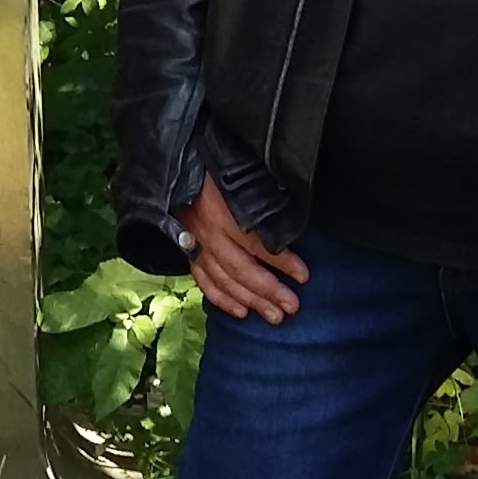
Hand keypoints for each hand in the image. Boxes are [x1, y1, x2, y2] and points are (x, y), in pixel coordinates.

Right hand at [182, 176, 308, 324]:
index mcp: (224, 212)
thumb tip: (289, 221)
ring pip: (225, 280)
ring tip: (274, 315)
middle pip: (242, 270)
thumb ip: (262, 198)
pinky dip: (222, 299)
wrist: (173, 163)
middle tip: (291, 307)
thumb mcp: (241, 175)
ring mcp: (196, 245)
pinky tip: (241, 311)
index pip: (258, 244)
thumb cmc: (213, 167)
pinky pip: (204, 281)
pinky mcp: (187, 251)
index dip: (282, 261)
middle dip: (268, 291)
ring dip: (250, 300)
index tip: (303, 275)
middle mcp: (209, 234)